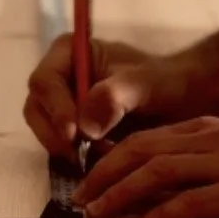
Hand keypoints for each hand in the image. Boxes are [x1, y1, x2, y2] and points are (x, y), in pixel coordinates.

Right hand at [24, 36, 188, 160]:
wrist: (181, 102)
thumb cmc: (164, 82)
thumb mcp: (145, 83)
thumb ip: (115, 97)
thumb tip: (85, 127)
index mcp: (70, 52)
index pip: (45, 81)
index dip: (55, 109)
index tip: (74, 134)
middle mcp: (59, 77)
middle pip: (36, 108)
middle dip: (55, 134)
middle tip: (79, 156)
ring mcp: (62, 104)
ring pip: (45, 131)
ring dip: (65, 150)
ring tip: (97, 159)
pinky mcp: (70, 129)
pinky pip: (60, 147)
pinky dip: (75, 158)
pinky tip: (97, 165)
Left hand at [75, 115, 218, 217]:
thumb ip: (217, 155)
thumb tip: (188, 180)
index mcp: (212, 127)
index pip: (148, 137)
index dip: (113, 157)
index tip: (92, 177)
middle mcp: (212, 139)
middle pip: (140, 150)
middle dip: (103, 174)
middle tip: (80, 199)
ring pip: (155, 173)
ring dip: (119, 195)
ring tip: (95, 216)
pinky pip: (188, 205)